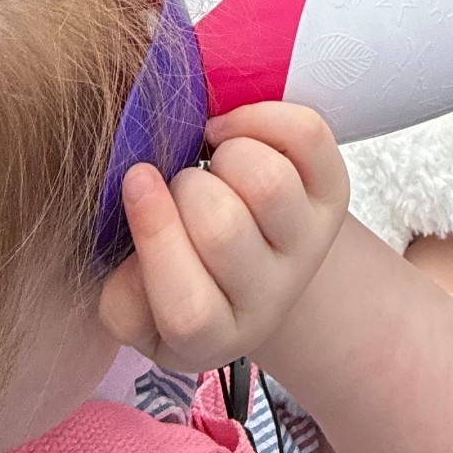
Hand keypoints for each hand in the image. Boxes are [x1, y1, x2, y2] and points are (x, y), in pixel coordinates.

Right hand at [99, 103, 348, 373]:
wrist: (247, 254)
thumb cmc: (177, 271)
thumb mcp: (135, 306)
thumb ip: (120, 292)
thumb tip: (138, 223)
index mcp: (213, 335)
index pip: (188, 310)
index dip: (157, 237)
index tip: (137, 179)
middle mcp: (270, 298)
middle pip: (224, 229)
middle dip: (185, 187)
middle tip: (177, 182)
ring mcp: (308, 244)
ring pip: (268, 182)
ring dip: (225, 154)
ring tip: (210, 159)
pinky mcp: (332, 191)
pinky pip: (306, 136)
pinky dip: (260, 116)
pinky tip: (233, 131)